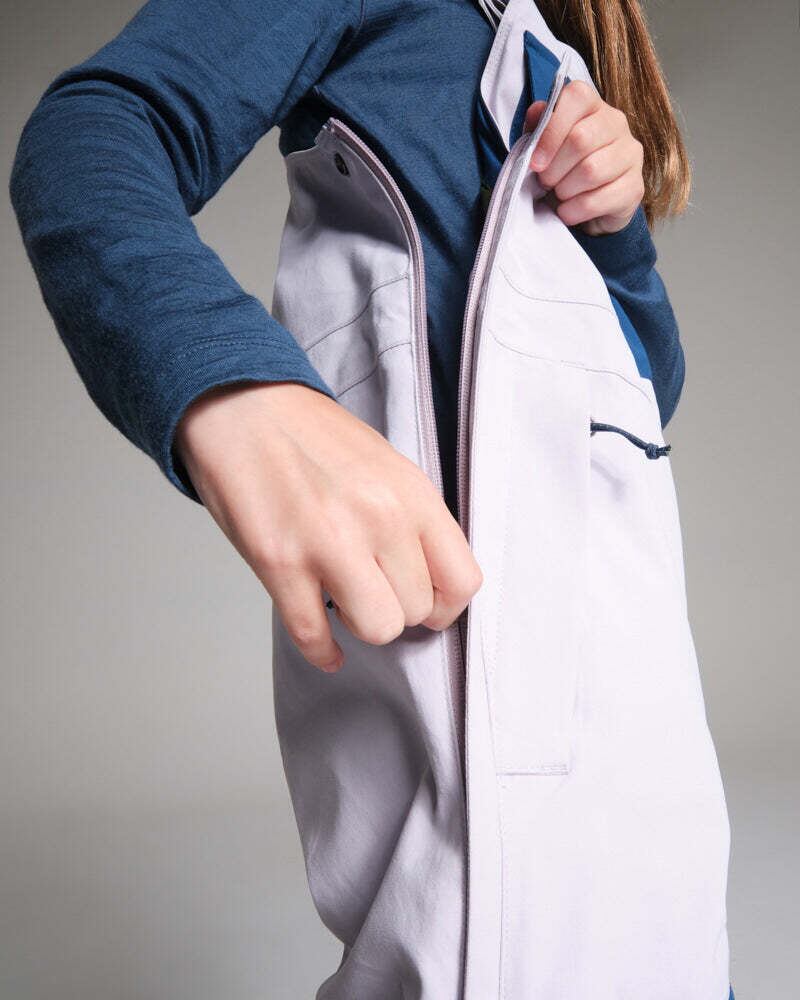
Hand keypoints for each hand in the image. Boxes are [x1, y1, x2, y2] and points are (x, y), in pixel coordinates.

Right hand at [176, 383, 481, 671]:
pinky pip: (313, 635)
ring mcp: (328, 543)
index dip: (445, 604)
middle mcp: (379, 520)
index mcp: (412, 494)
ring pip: (377, 629)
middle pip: (416, 611)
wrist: (243, 407)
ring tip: (346, 604)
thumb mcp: (387, 467)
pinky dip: (321, 651)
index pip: (462, 582)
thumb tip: (431, 583)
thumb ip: (414, 521)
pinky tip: (324, 644)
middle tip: (372, 589)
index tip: (423, 601)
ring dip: (362, 625)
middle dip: (396, 608)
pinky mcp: (279, 563)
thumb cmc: (315, 439)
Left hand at [525, 80, 644, 235]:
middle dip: (554, 169)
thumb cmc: (562, 169)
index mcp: (593, 106)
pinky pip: (598, 200)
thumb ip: (537, 127)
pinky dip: (574, 210)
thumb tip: (537, 112)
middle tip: (545, 182)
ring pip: (591, 171)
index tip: (534, 162)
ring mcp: (631, 154)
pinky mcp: (635, 187)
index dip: (550, 132)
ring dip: (564, 191)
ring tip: (559, 195)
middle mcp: (617, 123)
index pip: (576, 98)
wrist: (587, 207)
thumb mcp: (543, 146)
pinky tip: (568, 211)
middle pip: (580, 140)